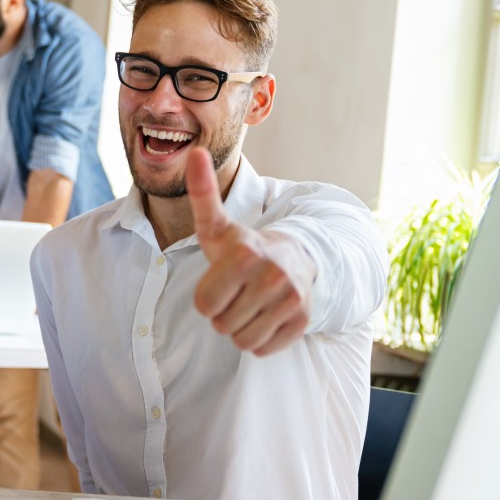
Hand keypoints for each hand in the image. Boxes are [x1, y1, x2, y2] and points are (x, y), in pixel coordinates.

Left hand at [187, 148, 315, 355]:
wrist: (293, 259)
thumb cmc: (242, 247)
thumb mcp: (217, 225)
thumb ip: (202, 194)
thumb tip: (195, 151)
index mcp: (245, 253)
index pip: (204, 305)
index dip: (207, 297)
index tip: (221, 279)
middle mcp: (272, 275)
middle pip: (221, 325)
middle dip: (223, 312)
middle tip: (237, 291)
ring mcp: (292, 298)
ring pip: (242, 339)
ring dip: (240, 327)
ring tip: (250, 302)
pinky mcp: (304, 320)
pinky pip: (263, 348)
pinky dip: (260, 338)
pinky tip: (267, 314)